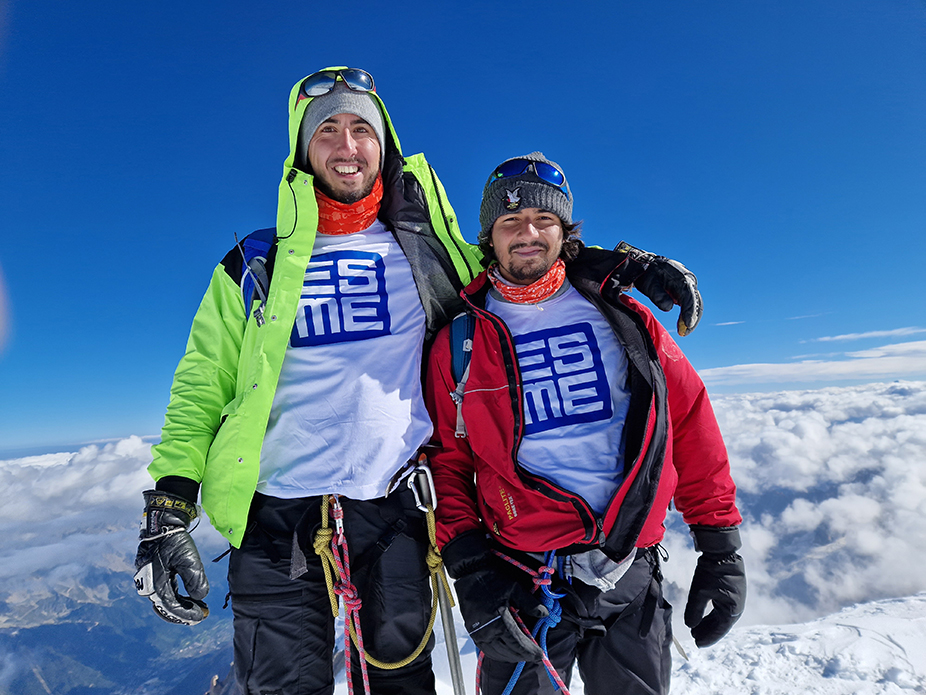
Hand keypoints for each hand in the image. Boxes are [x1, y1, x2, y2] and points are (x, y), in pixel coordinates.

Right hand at [134, 490, 208, 624]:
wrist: (162, 524)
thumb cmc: (175, 540)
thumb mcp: (189, 558)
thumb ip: (195, 579)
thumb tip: (200, 597)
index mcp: (156, 583)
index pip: (171, 607)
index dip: (187, 614)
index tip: (202, 616)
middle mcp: (149, 585)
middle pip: (166, 607)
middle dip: (184, 613)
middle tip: (202, 614)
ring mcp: (150, 580)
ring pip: (165, 600)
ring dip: (181, 606)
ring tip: (198, 607)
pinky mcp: (154, 575)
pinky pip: (164, 592)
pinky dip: (177, 597)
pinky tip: (189, 597)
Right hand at [453, 562, 547, 662]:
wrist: (470, 574)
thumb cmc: (491, 580)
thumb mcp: (514, 588)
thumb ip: (530, 604)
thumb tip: (544, 614)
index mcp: (499, 622)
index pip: (518, 644)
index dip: (531, 651)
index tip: (540, 655)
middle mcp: (487, 632)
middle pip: (509, 652)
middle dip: (524, 656)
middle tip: (534, 655)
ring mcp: (478, 634)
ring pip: (498, 654)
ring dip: (512, 656)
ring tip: (523, 654)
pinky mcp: (473, 633)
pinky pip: (487, 650)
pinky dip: (499, 654)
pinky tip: (507, 650)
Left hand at [613, 242, 702, 335]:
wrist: (647, 265)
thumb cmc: (647, 274)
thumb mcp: (649, 284)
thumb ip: (658, 295)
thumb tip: (669, 308)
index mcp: (682, 278)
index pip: (690, 296)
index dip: (689, 312)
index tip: (687, 324)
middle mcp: (689, 281)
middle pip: (696, 302)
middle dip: (691, 318)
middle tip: (683, 332)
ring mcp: (688, 286)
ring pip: (695, 305)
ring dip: (690, 319)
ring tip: (682, 332)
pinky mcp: (684, 292)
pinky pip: (689, 305)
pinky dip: (686, 315)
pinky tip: (681, 325)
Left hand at [684, 526, 745, 646]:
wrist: (721, 550)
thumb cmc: (711, 572)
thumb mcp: (699, 592)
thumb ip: (695, 611)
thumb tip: (690, 626)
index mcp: (732, 608)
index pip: (719, 628)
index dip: (708, 637)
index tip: (697, 644)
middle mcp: (737, 605)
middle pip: (721, 624)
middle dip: (708, 631)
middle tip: (694, 638)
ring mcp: (735, 598)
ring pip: (721, 616)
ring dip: (709, 623)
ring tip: (696, 629)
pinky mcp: (732, 591)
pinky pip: (722, 607)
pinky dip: (712, 613)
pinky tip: (703, 617)